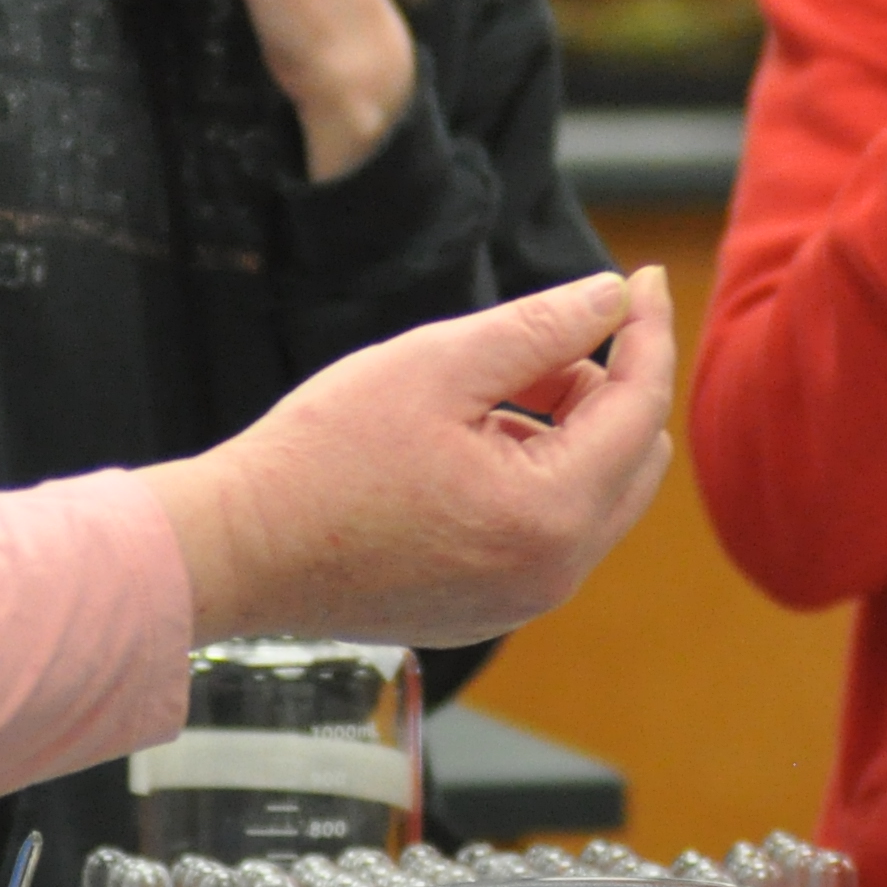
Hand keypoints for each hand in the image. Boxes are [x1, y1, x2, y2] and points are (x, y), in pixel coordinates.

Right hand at [147, 271, 677, 645]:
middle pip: (634, 457)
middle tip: (530, 344)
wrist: (239, 551)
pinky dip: (534, 476)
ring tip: (479, 394)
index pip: (640, 408)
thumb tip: (614, 296)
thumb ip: (540, 327)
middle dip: (603, 385)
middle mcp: (553, 573)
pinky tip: (461, 446)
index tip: (645, 277)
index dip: (647, 331)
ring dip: (565, 430)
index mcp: (549, 513)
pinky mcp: (489, 608)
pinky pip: (550, 531)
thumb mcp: (438, 364)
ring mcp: (523, 601)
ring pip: (594, 494)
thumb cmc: (324, 454)